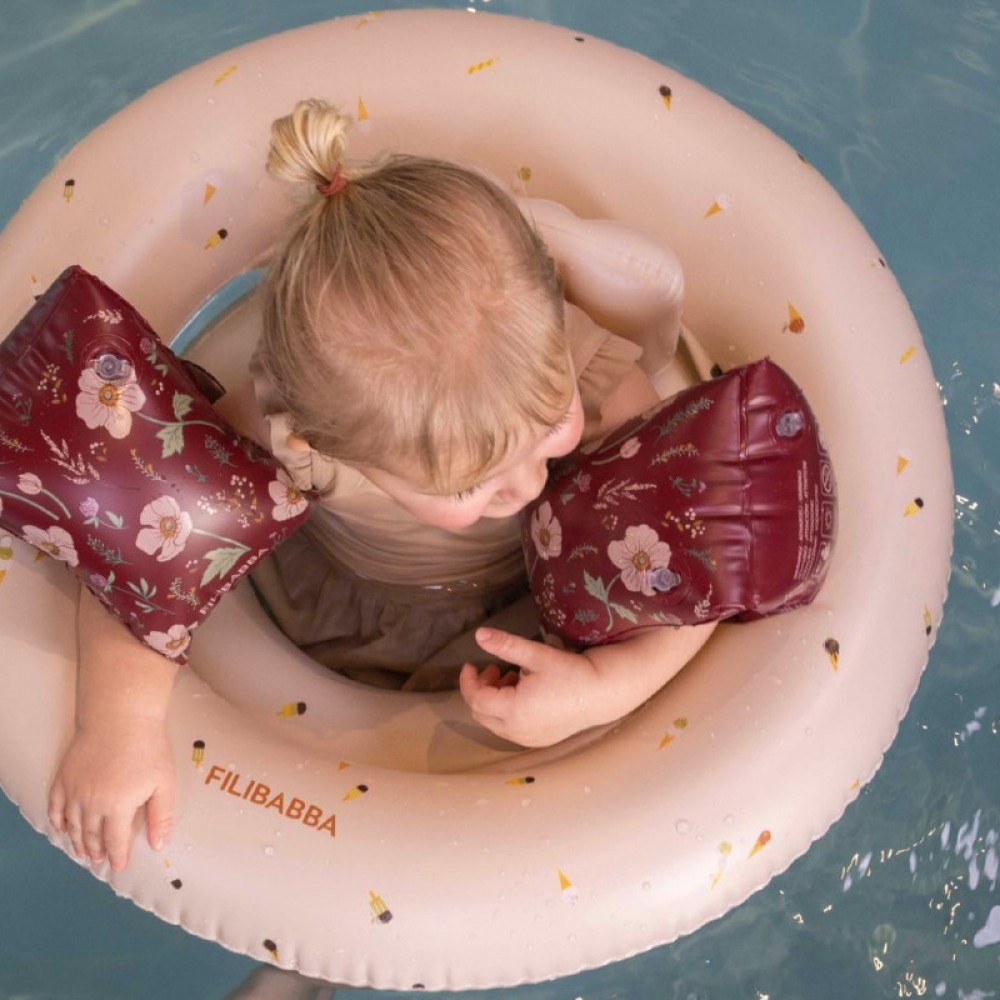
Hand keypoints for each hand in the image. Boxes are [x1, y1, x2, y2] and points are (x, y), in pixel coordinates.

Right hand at [48, 716, 174, 871]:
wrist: (121, 718)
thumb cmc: (148, 748)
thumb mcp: (164, 783)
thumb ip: (161, 816)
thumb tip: (158, 845)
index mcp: (118, 807)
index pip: (115, 842)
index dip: (117, 856)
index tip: (119, 866)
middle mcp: (92, 804)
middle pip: (92, 836)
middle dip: (97, 851)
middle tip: (99, 860)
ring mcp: (74, 791)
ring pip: (73, 825)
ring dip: (77, 841)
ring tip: (83, 852)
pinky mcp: (64, 778)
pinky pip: (56, 806)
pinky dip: (58, 821)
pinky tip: (62, 827)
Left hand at [459, 627, 603, 747]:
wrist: (601, 693)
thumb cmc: (570, 672)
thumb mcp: (536, 654)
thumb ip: (505, 645)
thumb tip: (479, 634)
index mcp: (514, 710)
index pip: (476, 699)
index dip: (468, 681)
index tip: (471, 664)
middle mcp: (517, 731)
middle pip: (481, 714)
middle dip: (481, 690)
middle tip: (495, 670)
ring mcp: (528, 739)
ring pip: (494, 723)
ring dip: (494, 701)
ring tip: (513, 678)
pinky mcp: (538, 741)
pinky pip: (510, 729)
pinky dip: (507, 712)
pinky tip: (524, 694)